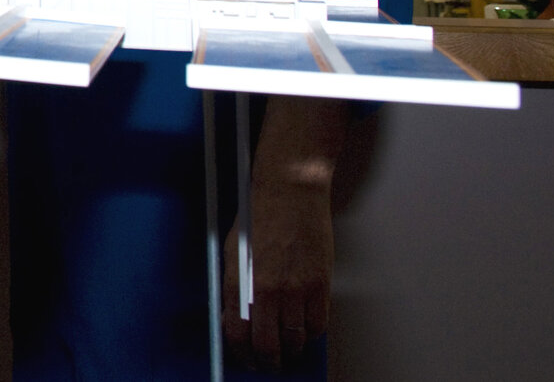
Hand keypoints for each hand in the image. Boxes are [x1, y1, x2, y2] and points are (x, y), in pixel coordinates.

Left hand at [222, 179, 332, 372]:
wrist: (289, 188)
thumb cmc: (259, 213)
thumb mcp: (233, 249)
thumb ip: (235, 284)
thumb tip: (236, 314)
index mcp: (239, 279)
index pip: (237, 333)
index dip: (241, 353)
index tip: (245, 359)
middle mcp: (266, 288)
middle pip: (267, 345)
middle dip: (267, 361)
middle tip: (269, 364)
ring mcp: (295, 288)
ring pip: (295, 339)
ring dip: (291, 350)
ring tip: (288, 351)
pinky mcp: (320, 283)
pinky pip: (318, 323)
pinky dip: (311, 332)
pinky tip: (305, 329)